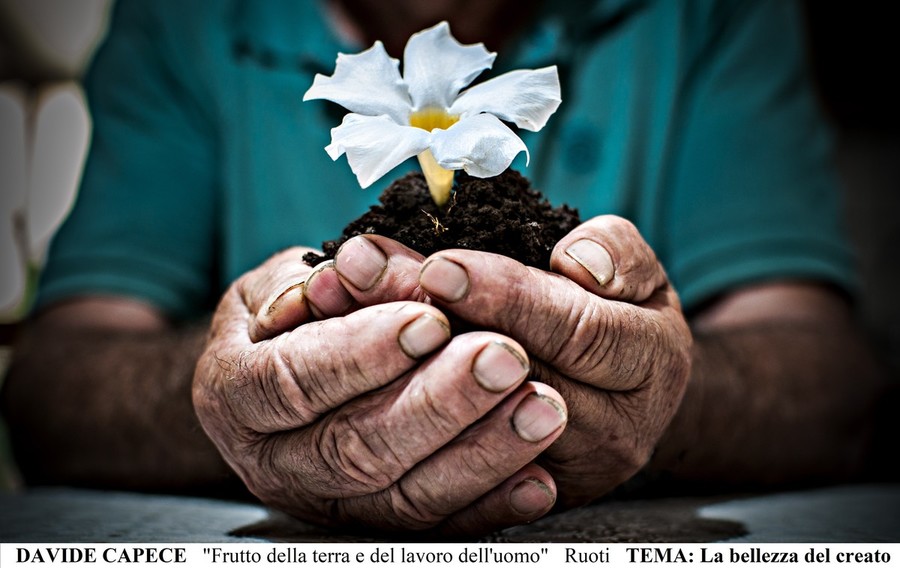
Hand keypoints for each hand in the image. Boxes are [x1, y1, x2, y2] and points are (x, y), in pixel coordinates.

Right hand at [192, 248, 567, 533]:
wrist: (275, 384)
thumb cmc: (286, 321)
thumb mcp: (279, 285)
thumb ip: (314, 281)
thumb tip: (348, 270)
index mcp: (235, 394)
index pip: (293, 380)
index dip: (362, 352)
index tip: (429, 319)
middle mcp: (275, 462)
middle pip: (354, 448)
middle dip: (437, 403)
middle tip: (503, 358)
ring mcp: (328, 504)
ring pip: (402, 497)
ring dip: (479, 454)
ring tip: (539, 408)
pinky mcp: (377, 525)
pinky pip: (437, 526)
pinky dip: (491, 505)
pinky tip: (537, 479)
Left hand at [316, 216, 691, 506]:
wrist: (627, 394)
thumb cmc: (621, 314)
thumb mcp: (635, 271)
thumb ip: (614, 253)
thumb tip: (576, 263)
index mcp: (648, 363)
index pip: (573, 329)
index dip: (504, 296)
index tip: (438, 265)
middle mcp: (613, 431)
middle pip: (509, 380)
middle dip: (428, 320)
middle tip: (359, 271)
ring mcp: (562, 472)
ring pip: (466, 425)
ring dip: (392, 362)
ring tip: (337, 302)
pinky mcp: (516, 493)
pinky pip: (444, 462)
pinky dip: (392, 405)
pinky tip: (347, 362)